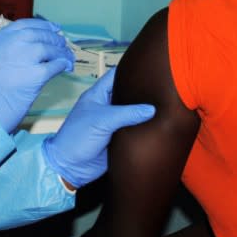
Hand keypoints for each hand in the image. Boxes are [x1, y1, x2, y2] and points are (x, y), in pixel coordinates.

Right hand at [0, 18, 74, 132]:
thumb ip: (3, 54)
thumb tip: (29, 48)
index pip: (21, 26)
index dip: (40, 25)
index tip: (52, 28)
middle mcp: (5, 48)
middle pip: (36, 34)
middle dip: (52, 38)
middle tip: (62, 43)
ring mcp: (19, 60)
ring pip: (47, 48)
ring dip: (60, 52)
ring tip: (66, 57)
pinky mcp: (33, 76)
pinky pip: (53, 65)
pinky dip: (62, 65)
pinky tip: (65, 67)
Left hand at [42, 68, 155, 187]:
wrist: (71, 167)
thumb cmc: (77, 138)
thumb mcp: (102, 121)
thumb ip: (127, 114)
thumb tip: (151, 109)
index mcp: (98, 96)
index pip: (115, 76)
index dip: (129, 71)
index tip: (148, 69)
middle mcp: (106, 107)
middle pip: (126, 95)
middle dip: (140, 93)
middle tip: (161, 90)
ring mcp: (112, 123)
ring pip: (132, 113)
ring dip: (143, 113)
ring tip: (165, 106)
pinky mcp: (118, 138)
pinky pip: (133, 130)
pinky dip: (142, 128)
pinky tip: (158, 125)